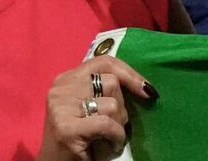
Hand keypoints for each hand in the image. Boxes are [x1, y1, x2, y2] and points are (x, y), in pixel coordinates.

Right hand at [38, 55, 156, 160]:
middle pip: (111, 82)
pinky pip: (107, 123)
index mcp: (66, 79)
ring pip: (112, 104)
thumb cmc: (79, 136)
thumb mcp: (88, 105)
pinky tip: (111, 144)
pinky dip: (116, 136)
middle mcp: (60, 89)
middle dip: (122, 106)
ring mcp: (61, 107)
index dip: (129, 73)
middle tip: (115, 124)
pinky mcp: (66, 128)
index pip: (104, 62)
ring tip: (109, 136)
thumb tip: (143, 84)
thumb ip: (103, 89)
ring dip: (119, 124)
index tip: (146, 89)